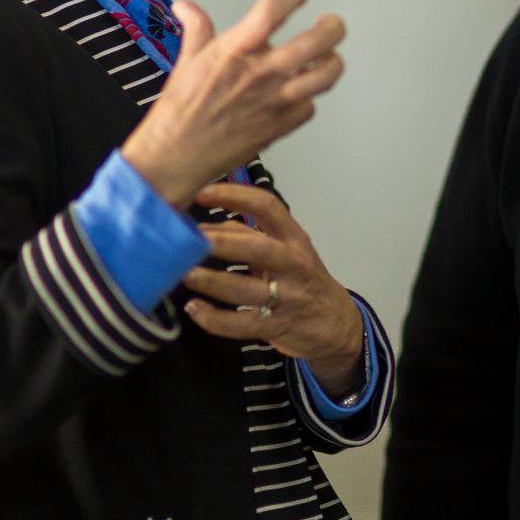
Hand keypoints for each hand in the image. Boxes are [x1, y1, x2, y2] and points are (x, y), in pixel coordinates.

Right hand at [120, 0, 345, 206]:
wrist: (176, 156)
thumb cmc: (178, 110)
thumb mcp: (186, 61)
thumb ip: (196, 29)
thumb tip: (186, 6)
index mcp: (235, 50)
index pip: (273, 10)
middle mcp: (260, 73)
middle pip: (316, 43)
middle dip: (333, 28)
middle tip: (333, 22)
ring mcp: (274, 102)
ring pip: (324, 76)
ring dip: (333, 63)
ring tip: (328, 57)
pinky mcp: (280, 127)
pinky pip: (309, 107)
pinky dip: (308, 99)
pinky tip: (299, 95)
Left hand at [180, 182, 365, 397]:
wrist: (336, 324)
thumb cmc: (304, 280)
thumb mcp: (287, 252)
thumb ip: (250, 236)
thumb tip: (206, 225)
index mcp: (294, 239)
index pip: (268, 208)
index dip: (235, 196)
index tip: (203, 193)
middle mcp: (293, 264)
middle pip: (258, 248)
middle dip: (222, 242)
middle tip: (191, 239)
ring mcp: (286, 297)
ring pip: (245, 289)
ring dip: (211, 281)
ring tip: (184, 274)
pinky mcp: (275, 327)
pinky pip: (240, 324)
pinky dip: (213, 318)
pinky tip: (193, 308)